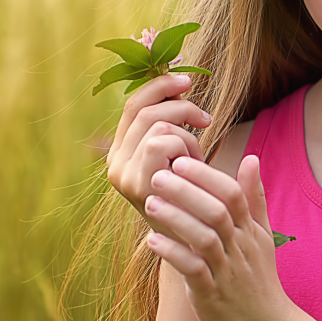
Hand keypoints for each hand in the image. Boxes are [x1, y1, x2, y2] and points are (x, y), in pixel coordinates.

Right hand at [105, 73, 210, 215]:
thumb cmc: (195, 196)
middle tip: (206, 120)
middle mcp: (115, 163)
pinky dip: (185, 148)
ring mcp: (122, 175)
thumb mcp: (182, 155)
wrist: (197, 243)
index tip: (188, 79)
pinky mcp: (135, 185)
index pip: (134, 104)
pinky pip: (162, 142)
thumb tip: (179, 77)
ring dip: (187, 136)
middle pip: (144, 109)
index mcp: (121, 152)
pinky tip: (192, 169)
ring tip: (196, 160)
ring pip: (156, 125)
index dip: (160, 85)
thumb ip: (173, 122)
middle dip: (181, 107)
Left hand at [143, 154, 292, 320]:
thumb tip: (251, 158)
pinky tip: (152, 241)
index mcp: (249, 231)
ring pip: (204, 238)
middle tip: (158, 175)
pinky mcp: (212, 295)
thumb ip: (255, 198)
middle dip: (187, 191)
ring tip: (150, 202)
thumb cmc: (259, 281)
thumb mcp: (262, 237)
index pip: (232, 194)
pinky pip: (193, 270)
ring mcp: (227, 271)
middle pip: (217, 211)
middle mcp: (240, 248)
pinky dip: (173, 254)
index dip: (206, 175)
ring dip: (176, 218)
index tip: (181, 159)